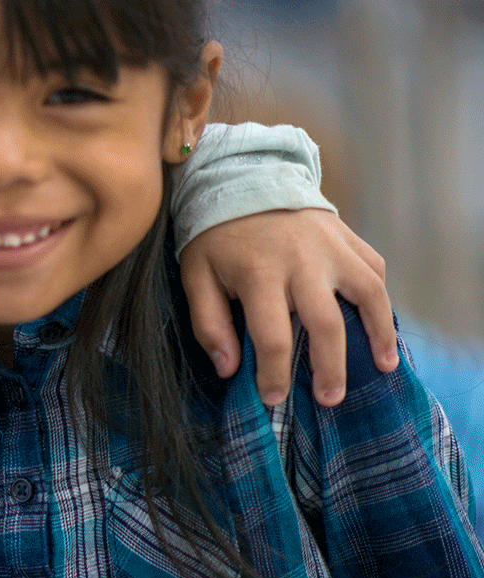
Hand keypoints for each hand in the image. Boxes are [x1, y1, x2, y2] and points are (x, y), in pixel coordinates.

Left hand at [179, 207, 395, 406]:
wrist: (243, 178)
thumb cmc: (217, 236)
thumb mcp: (196, 274)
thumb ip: (208, 322)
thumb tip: (228, 368)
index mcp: (259, 273)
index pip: (273, 336)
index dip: (274, 374)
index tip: (273, 398)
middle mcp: (302, 261)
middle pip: (326, 325)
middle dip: (330, 369)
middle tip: (329, 399)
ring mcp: (332, 247)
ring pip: (368, 296)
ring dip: (379, 335)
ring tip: (382, 367)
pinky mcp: (349, 237)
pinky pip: (375, 271)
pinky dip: (381, 301)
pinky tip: (379, 326)